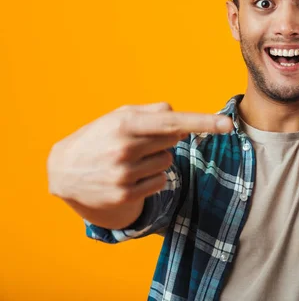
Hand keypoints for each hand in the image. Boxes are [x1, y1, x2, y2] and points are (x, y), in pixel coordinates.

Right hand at [46, 102, 232, 209]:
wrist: (63, 172)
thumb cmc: (99, 136)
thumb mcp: (119, 116)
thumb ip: (153, 112)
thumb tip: (181, 119)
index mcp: (125, 124)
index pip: (173, 122)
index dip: (203, 122)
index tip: (227, 125)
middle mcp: (125, 149)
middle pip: (174, 140)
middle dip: (163, 138)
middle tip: (138, 141)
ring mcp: (125, 175)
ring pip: (168, 161)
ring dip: (156, 158)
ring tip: (130, 158)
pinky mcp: (125, 194)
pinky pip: (161, 181)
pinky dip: (152, 177)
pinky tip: (130, 175)